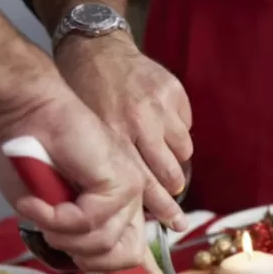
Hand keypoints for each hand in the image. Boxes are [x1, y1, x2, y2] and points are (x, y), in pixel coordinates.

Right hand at [0, 81, 169, 273]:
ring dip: (60, 233)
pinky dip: (56, 217)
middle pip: (122, 259)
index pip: (140, 252)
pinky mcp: (121, 182)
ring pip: (101, 244)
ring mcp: (129, 192)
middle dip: (81, 255)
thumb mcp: (47, 211)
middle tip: (51, 230)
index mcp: (117, 210)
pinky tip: (38, 201)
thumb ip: (70, 235)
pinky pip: (89, 222)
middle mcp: (129, 203)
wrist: (26, 114)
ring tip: (40, 208)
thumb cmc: (29, 158)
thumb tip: (85, 262)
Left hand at [55, 32, 192, 228]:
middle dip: (174, 190)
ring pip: (183, 152)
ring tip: (163, 157)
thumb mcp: (88, 132)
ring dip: (176, 159)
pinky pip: (186, 126)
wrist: (95, 48)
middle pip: (171, 172)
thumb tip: (131, 203)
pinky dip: (177, 132)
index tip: (176, 225)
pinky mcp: (173, 92)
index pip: (145, 182)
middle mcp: (139, 122)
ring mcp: (160, 106)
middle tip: (175, 198)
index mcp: (114, 135)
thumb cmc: (86, 97)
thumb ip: (110, 164)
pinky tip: (162, 127)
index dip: (163, 207)